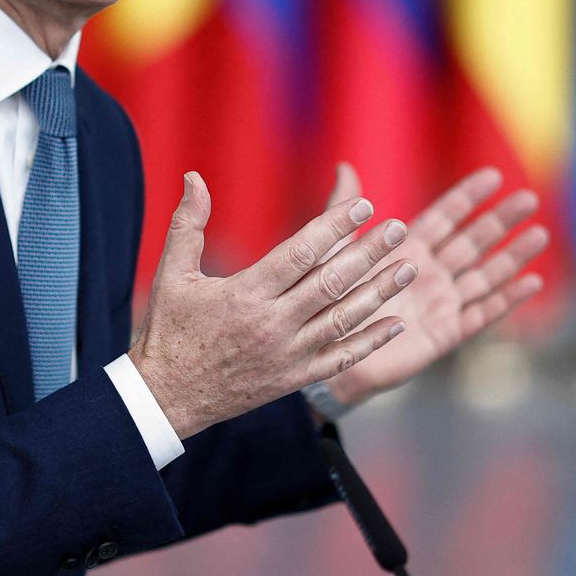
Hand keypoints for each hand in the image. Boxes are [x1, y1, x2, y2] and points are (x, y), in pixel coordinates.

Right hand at [128, 172, 416, 440]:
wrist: (166, 398)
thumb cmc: (168, 330)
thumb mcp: (171, 273)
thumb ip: (187, 223)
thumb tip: (193, 177)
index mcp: (245, 294)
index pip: (300, 253)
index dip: (334, 227)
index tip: (363, 206)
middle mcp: (272, 324)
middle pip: (332, 283)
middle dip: (369, 253)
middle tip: (399, 228)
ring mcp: (287, 355)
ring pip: (344, 319)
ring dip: (380, 293)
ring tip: (409, 267)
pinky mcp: (294, 379)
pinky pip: (341, 358)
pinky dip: (370, 341)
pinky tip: (395, 323)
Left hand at [320, 163, 546, 408]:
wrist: (320, 355)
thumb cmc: (324, 303)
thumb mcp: (333, 251)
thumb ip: (342, 211)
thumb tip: (345, 166)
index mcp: (404, 252)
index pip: (444, 218)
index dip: (468, 198)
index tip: (494, 175)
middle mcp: (427, 275)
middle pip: (472, 242)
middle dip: (500, 221)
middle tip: (529, 197)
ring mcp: (439, 304)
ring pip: (484, 275)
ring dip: (512, 256)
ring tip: (539, 235)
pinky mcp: (443, 335)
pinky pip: (481, 315)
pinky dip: (506, 300)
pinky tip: (531, 283)